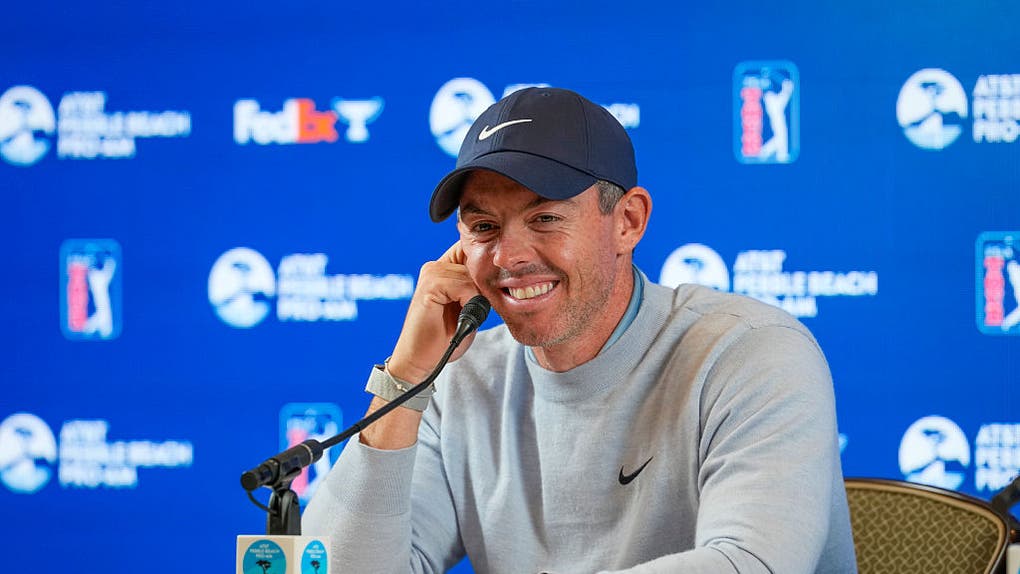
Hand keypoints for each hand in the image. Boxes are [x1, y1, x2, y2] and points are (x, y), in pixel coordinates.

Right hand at [387, 241, 480, 383]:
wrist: (422, 360)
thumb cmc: (446, 336)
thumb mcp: (469, 307)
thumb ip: (478, 288)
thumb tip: (503, 276)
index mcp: (444, 268)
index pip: (472, 250)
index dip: (487, 266)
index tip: (489, 291)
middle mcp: (435, 266)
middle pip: (476, 261)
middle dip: (485, 285)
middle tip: (478, 309)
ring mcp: (431, 274)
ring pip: (472, 275)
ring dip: (477, 298)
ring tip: (466, 315)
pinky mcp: (430, 286)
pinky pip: (464, 285)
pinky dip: (470, 302)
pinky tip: (461, 316)